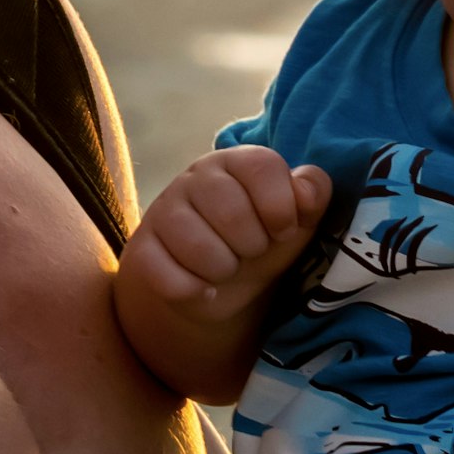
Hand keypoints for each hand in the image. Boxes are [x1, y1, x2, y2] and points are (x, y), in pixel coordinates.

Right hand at [115, 146, 335, 399]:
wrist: (215, 284)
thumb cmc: (260, 239)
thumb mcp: (295, 219)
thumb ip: (311, 195)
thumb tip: (307, 192)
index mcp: (236, 161)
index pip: (263, 167)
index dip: (281, 208)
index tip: (282, 230)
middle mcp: (196, 177)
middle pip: (233, 214)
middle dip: (252, 247)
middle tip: (249, 251)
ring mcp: (163, 211)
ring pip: (199, 249)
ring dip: (223, 270)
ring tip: (226, 268)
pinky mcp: (142, 250)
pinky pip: (170, 279)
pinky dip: (195, 292)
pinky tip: (203, 289)